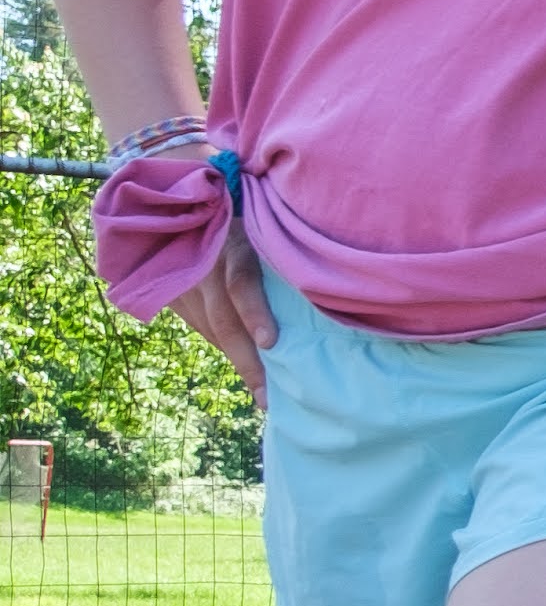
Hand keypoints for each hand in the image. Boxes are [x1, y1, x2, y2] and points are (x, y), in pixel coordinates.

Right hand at [181, 224, 278, 395]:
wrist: (179, 210)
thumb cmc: (246, 223)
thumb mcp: (260, 230)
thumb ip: (276, 260)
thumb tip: (314, 309)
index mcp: (232, 243)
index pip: (241, 281)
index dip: (254, 311)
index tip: (270, 343)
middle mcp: (204, 264)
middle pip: (224, 318)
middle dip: (248, 361)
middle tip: (269, 396)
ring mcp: (183, 280)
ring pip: (211, 328)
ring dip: (237, 360)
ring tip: (263, 394)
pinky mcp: (171, 294)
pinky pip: (200, 326)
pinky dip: (223, 347)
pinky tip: (244, 367)